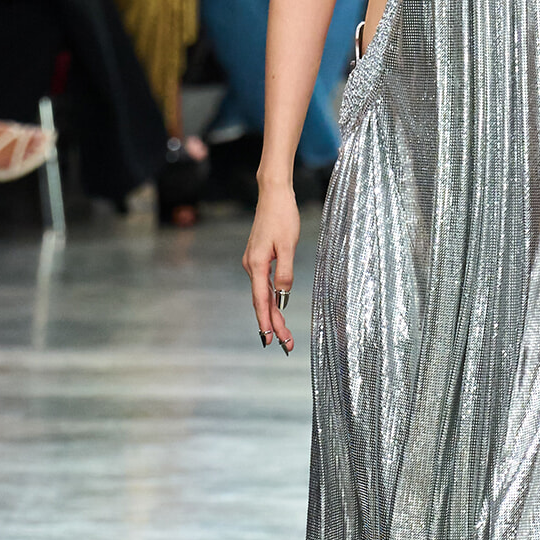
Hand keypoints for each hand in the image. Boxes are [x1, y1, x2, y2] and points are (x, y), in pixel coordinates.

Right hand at [243, 183, 300, 352]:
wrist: (273, 194)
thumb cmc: (283, 216)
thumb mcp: (289, 245)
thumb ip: (285, 272)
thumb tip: (283, 295)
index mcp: (257, 264)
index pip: (261, 300)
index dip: (266, 322)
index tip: (270, 340)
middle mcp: (251, 265)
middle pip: (261, 302)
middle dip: (273, 325)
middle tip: (286, 345)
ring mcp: (253, 262)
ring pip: (262, 295)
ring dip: (273, 315)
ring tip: (284, 334)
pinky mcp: (258, 258)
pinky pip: (263, 285)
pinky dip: (271, 300)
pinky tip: (278, 310)